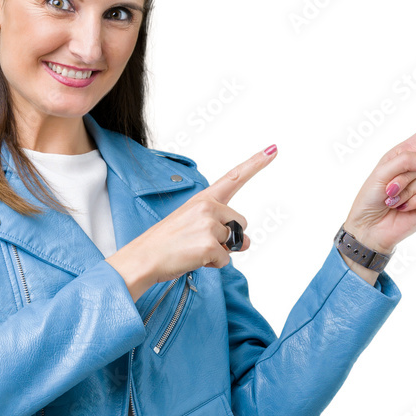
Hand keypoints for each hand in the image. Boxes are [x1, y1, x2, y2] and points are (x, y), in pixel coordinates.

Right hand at [106, 145, 278, 299]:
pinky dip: (213, 265)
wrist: (143, 258)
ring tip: (194, 250)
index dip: (256, 163)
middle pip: (240, 223)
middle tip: (201, 242)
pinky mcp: (209, 246)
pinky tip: (193, 260)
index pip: (234, 177)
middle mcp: (208, 208)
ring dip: (220, 252)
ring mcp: (209, 226)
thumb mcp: (191, 225)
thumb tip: (246, 242)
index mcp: (202, 199)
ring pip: (235, 243)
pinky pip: (225, 261)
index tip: (273, 149)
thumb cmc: (164, 243)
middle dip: (228, 237)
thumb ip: (220, 227)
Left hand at [342, 106, 415, 257]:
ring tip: (392, 202)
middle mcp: (415, 169)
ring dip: (406, 191)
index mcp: (402, 156)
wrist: (368, 229)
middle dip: (402, 176)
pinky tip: (403, 209)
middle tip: (387, 191)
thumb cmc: (369, 200)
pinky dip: (414, 201)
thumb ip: (404, 161)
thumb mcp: (380, 174)